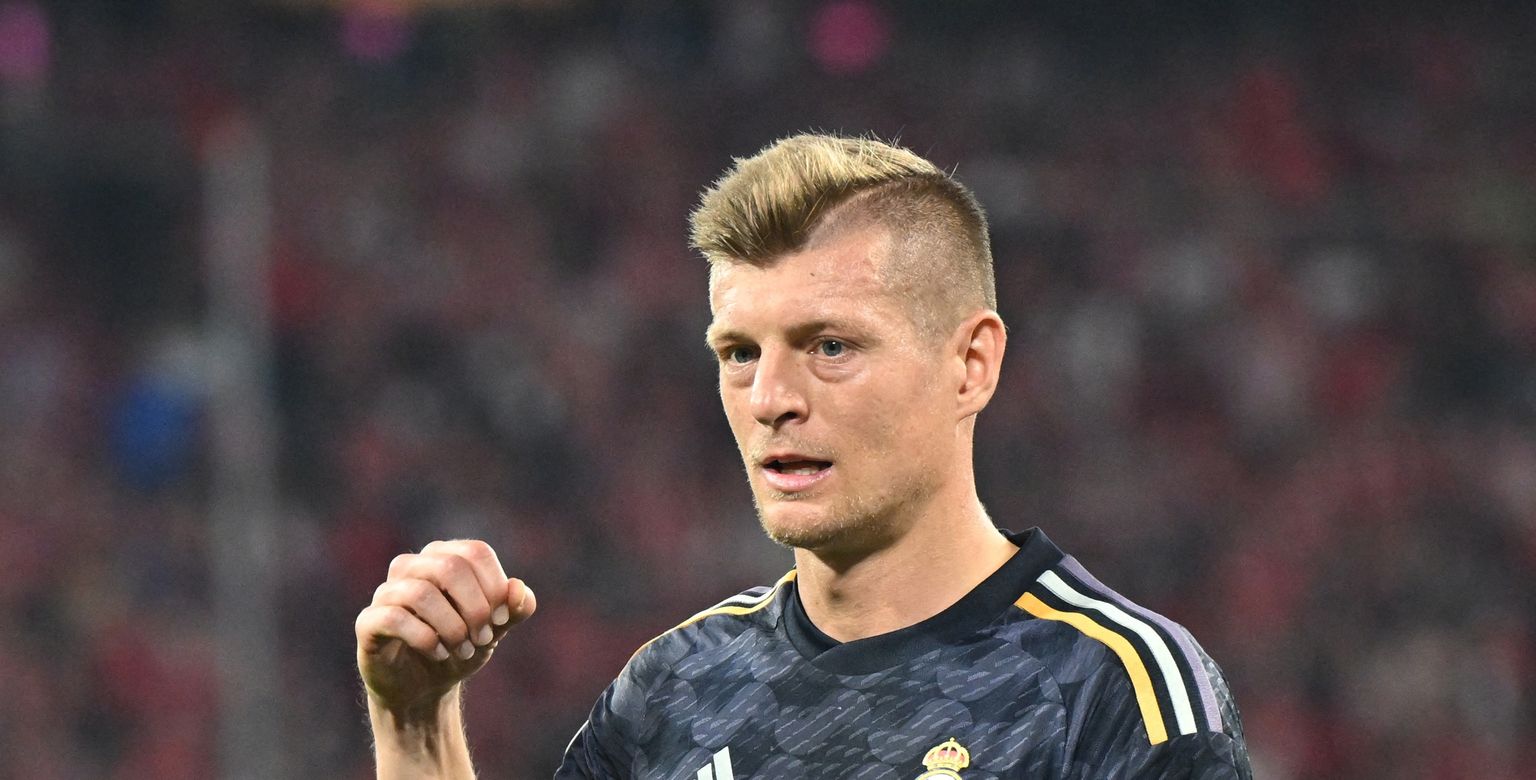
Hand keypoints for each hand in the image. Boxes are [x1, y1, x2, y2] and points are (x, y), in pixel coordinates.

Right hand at [355, 539, 536, 713]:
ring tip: (463, 649)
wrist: (425, 688)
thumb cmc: (462, 647)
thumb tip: (518, 588)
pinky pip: (395, 618)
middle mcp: (411, 566)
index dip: (494, 587)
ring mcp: (386, 592)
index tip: (501, 620)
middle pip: (450, 568)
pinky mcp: (369, 621)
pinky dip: (426, 639)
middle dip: (475, 608)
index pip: (475, 553)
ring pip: (421, 593)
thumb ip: (514, 609)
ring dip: (452, 627)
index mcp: (444, 557)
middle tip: (483, 638)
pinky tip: (439, 654)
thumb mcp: (495, 630)